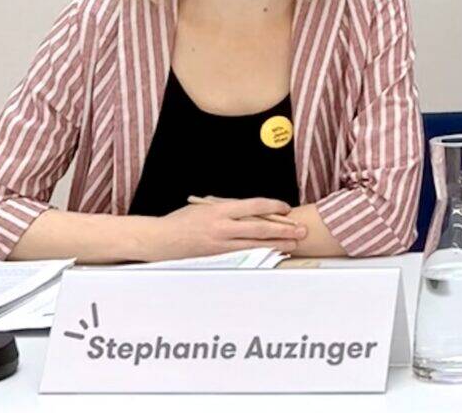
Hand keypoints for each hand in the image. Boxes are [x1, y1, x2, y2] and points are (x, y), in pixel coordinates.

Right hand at [148, 199, 306, 260]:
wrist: (160, 239)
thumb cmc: (181, 220)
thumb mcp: (205, 206)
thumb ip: (227, 207)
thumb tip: (249, 209)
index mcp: (220, 210)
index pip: (254, 206)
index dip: (273, 206)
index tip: (287, 208)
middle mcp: (222, 227)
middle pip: (259, 227)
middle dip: (283, 229)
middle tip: (301, 230)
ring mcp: (220, 244)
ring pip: (254, 243)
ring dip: (276, 244)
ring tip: (293, 244)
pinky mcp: (216, 256)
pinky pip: (242, 254)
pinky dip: (259, 253)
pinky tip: (271, 254)